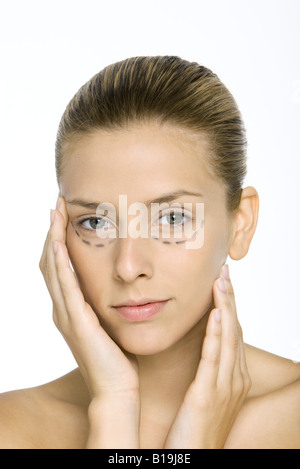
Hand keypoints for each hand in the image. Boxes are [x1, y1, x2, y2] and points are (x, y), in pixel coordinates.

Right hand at [39, 196, 139, 400]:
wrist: (118, 389)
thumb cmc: (118, 358)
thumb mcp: (110, 323)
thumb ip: (106, 304)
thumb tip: (119, 285)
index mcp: (71, 308)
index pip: (59, 266)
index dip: (59, 240)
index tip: (64, 214)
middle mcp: (63, 309)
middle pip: (50, 262)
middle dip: (53, 231)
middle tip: (56, 204)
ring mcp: (67, 315)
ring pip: (53, 268)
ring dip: (53, 239)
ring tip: (55, 213)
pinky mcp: (77, 321)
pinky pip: (65, 285)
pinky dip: (60, 261)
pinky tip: (60, 242)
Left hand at [164, 265, 250, 448]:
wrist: (192, 462)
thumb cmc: (195, 429)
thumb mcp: (205, 395)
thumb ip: (207, 370)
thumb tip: (203, 347)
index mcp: (234, 377)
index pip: (234, 333)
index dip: (230, 305)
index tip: (223, 282)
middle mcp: (235, 379)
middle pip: (235, 329)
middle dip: (231, 299)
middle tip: (224, 271)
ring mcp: (225, 387)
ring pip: (228, 338)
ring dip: (226, 307)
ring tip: (221, 281)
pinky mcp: (208, 395)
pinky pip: (214, 358)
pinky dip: (217, 333)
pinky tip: (216, 313)